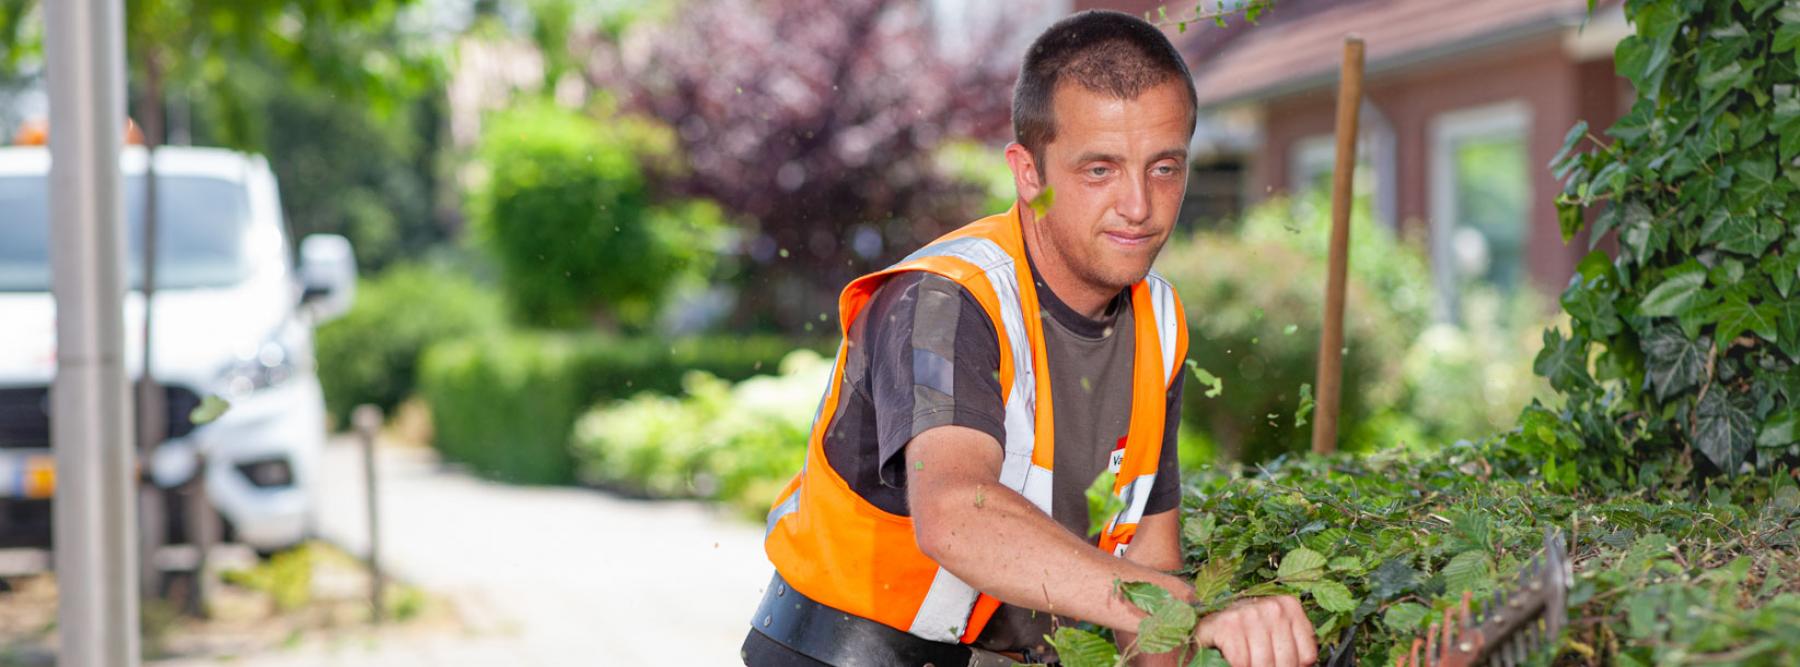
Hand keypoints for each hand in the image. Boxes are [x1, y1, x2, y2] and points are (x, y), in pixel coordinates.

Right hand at [1191, 596, 1317, 666]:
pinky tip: (1234, 660)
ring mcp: (1249, 614)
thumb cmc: (1245, 633)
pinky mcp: (1227, 626)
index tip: (1278, 664)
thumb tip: (1307, 665)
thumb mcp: (1275, 634)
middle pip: (1286, 662)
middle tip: (1259, 665)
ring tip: (1248, 663)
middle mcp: (1272, 607)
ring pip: (1264, 664)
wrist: (1207, 628)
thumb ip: (1293, 646)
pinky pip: (1242, 662)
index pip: (1307, 655)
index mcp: (1289, 607)